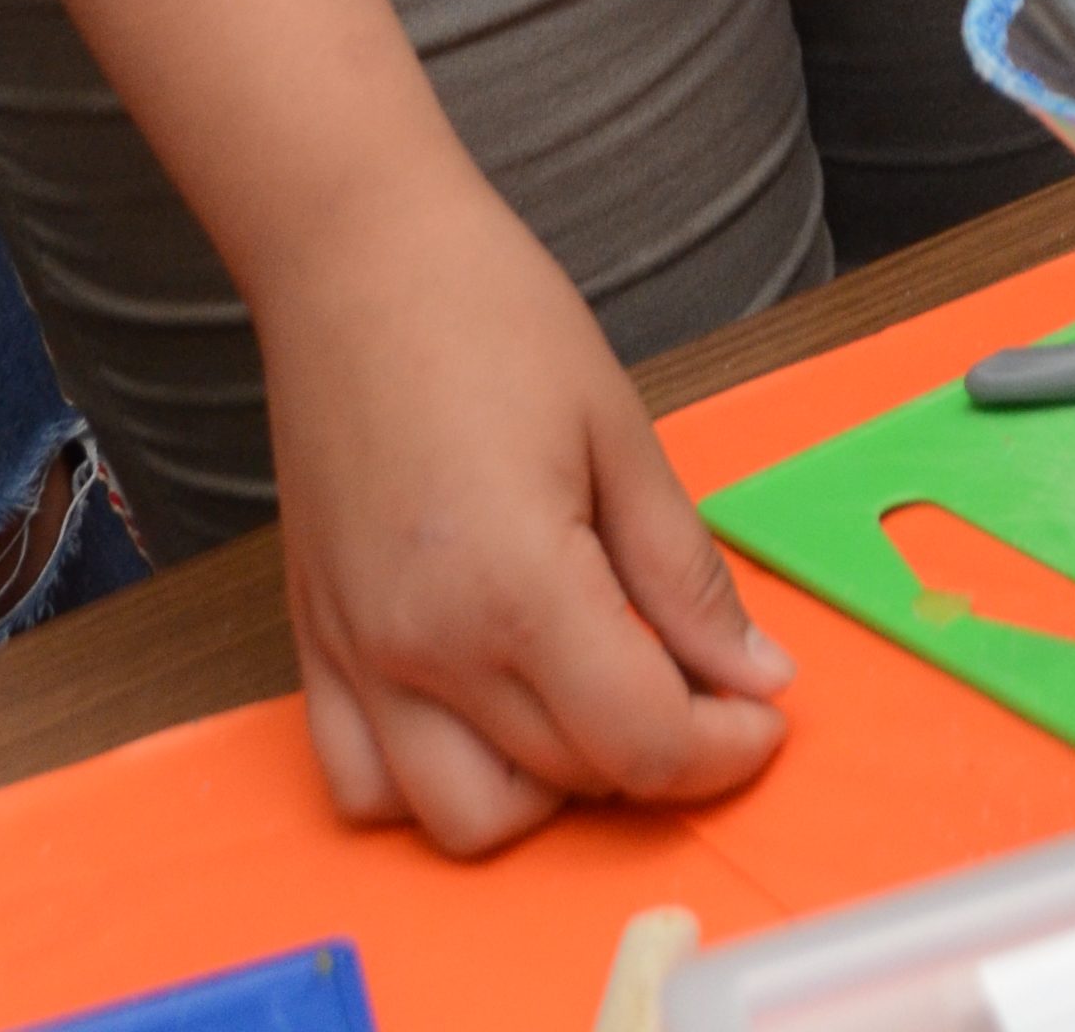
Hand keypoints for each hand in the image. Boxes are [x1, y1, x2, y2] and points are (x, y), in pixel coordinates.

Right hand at [261, 145, 792, 852]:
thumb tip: (756, 676)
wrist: (356, 255)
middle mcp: (425, 649)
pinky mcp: (313, 646)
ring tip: (591, 698)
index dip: (724, 748)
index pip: (643, 741)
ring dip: (547, 791)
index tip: (762, 715)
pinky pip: (366, 785)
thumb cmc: (490, 312)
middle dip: (659, 753)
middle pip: (571, 781)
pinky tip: (487, 713)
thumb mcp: (620, 430)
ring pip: (466, 819)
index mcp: (515, 588)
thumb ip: (685, 573)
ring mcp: (358, 658)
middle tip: (701, 681)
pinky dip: (432, 785)